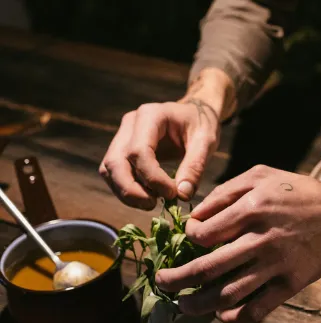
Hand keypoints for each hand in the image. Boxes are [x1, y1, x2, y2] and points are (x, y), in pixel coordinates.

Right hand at [99, 99, 218, 209]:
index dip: (152, 178)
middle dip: (130, 189)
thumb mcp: (206, 142)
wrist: (195, 114)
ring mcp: (122, 136)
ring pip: (109, 169)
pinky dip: (126, 189)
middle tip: (152, 205)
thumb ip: (195, 166)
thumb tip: (182, 195)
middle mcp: (130, 123)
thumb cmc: (202, 124)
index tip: (171, 194)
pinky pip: (114, 173)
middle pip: (115, 161)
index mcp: (151, 115)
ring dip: (125, 192)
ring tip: (150, 204)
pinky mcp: (122, 150)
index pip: (139, 151)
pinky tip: (146, 197)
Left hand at [155, 165, 320, 322]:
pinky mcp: (291, 284)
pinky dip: (236, 317)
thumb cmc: (300, 192)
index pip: (203, 234)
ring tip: (184, 308)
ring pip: (229, 294)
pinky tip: (222, 316)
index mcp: (252, 209)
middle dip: (177, 281)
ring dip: (200, 306)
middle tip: (161, 283)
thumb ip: (225, 191)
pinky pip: (258, 308)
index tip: (187, 242)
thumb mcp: (262, 176)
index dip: (187, 240)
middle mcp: (261, 239)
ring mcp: (277, 265)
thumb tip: (195, 216)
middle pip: (207, 269)